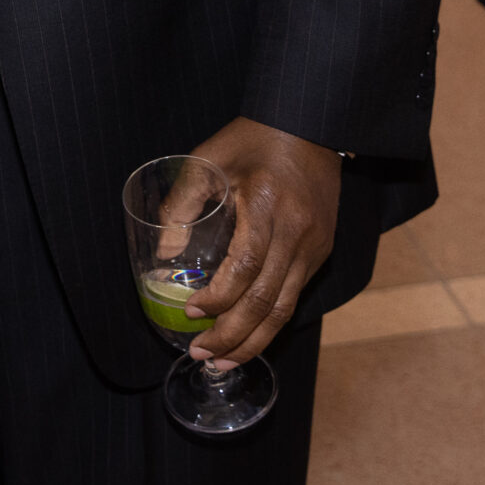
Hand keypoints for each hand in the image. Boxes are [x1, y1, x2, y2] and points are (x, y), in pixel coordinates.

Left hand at [183, 118, 340, 369]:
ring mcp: (315, 245)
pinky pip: (295, 294)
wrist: (311, 123)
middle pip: (267, 301)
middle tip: (203, 356)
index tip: (192, 312)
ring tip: (224, 362)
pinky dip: (271, 321)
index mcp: (269, 207)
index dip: (219, 298)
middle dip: (233, 336)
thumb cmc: (254, 137)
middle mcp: (298, 233)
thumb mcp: (208, 159)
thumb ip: (182, 205)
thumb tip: (162, 255)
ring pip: (286, 307)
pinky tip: (250, 335)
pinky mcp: (322, 250)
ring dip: (255, 340)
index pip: (245, 268)